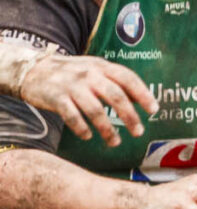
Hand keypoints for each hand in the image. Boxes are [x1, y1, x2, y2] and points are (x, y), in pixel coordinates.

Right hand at [18, 53, 157, 141]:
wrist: (31, 70)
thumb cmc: (70, 73)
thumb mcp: (94, 69)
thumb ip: (116, 81)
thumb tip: (142, 100)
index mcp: (100, 66)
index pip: (127, 78)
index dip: (143, 94)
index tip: (154, 110)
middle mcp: (88, 74)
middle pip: (115, 96)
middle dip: (129, 116)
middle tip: (139, 132)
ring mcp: (71, 86)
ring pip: (95, 110)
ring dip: (107, 129)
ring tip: (114, 142)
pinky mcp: (55, 98)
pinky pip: (72, 116)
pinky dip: (82, 128)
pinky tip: (88, 136)